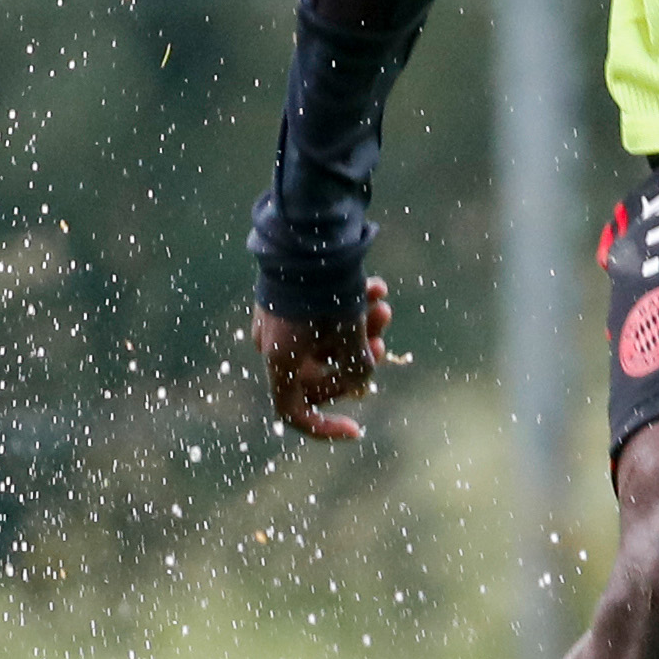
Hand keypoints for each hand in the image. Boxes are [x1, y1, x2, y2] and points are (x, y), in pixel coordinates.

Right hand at [257, 279, 392, 442]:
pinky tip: (376, 289)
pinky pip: (318, 316)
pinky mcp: (287, 296)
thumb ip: (358, 368)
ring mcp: (277, 319)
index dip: (325, 428)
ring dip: (358, 331)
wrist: (308, 229)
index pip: (293, 413)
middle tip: (382, 343)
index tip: (357, 430)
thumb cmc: (328, 290)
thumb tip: (362, 384)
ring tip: (385, 308)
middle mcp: (272, 343)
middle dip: (356, 361)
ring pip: (323, 341)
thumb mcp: (352, 335)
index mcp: (279, 360)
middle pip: (318, 374)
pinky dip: (346, 310)